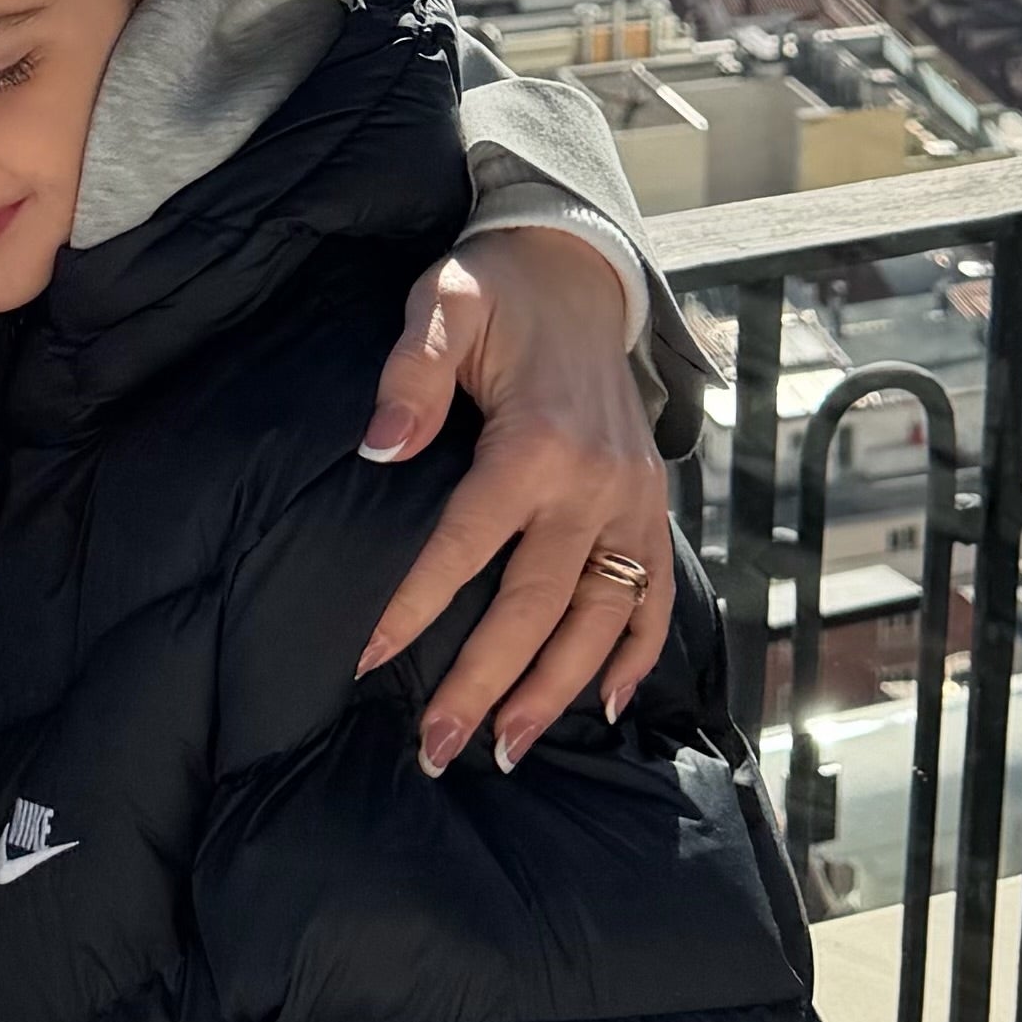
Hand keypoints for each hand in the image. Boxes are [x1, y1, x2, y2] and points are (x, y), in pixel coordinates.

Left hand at [353, 228, 678, 774]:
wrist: (577, 272)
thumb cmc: (494, 291)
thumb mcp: (443, 303)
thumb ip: (412, 372)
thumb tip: (379, 447)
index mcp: (537, 442)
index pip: (465, 545)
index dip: (413, 606)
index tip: (366, 660)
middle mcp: (594, 484)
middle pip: (537, 606)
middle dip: (486, 684)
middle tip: (439, 747)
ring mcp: (633, 501)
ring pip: (600, 620)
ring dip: (555, 691)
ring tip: (507, 749)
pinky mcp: (652, 507)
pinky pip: (654, 595)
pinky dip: (637, 655)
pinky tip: (607, 705)